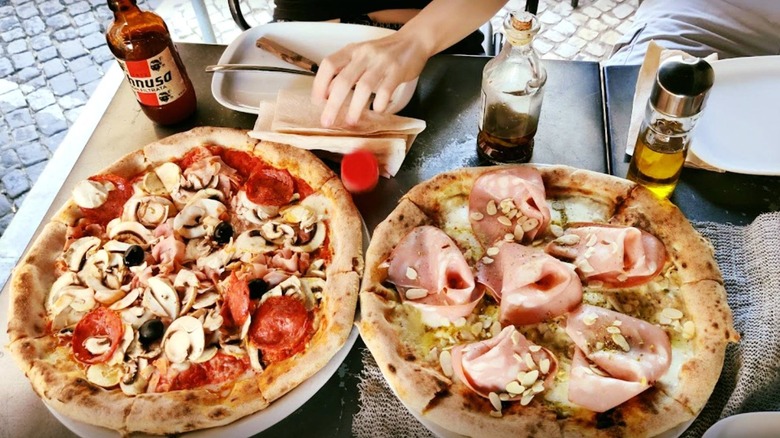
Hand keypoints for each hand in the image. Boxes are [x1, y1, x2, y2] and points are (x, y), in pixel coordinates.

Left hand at [311, 32, 431, 126]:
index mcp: (352, 50)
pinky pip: (386, 90)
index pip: (329, 65)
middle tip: (327, 121)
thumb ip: (347, 71)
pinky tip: (377, 111)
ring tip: (351, 122)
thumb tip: (329, 94)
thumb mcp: (361, 56)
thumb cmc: (384, 52)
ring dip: (355, 108)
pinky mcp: (397, 71)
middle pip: (343, 80)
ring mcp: (381, 63)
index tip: (317, 102)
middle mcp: (364, 55)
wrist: (413, 41)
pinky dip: (379, 104)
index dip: (320, 84)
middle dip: (333, 104)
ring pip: (363, 87)